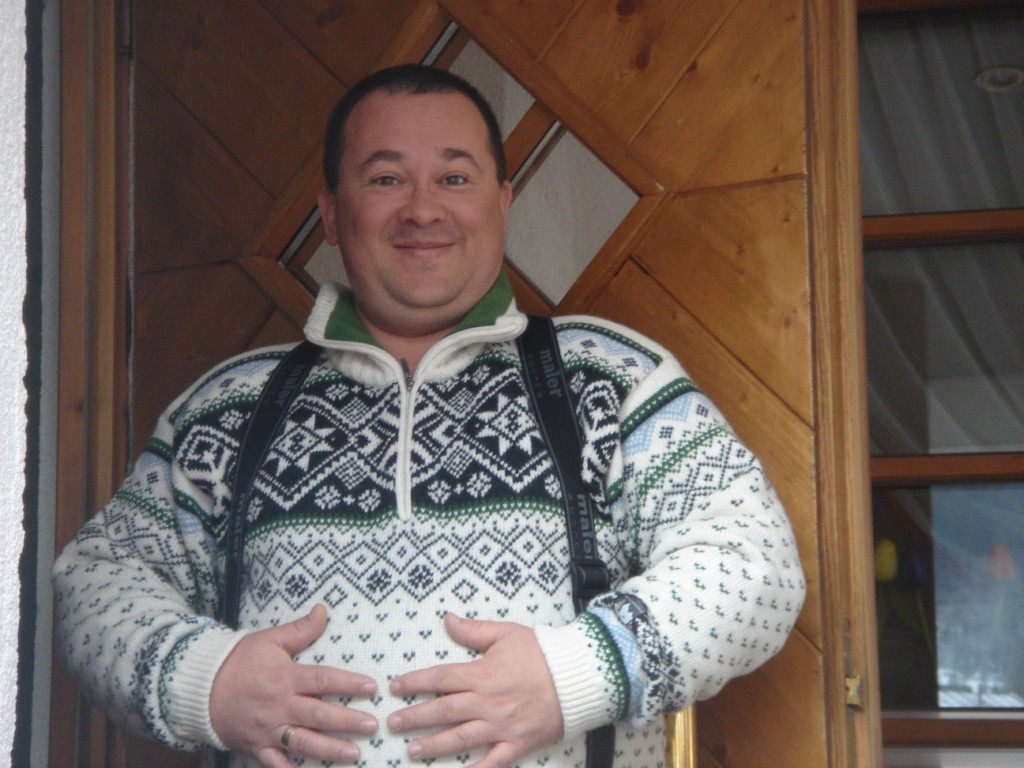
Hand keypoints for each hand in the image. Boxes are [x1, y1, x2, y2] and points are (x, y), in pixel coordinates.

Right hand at [210, 604, 377, 766]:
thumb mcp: (270, 639)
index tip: (371, 687)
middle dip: (347, 722)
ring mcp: (268, 729)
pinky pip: (275, 765)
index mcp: (285, 677)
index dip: (348, 683)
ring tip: (355, 754)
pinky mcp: (257, 746)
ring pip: (303, 742)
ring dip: (330, 750)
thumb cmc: (239, 661)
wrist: (200, 687)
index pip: (323, 680)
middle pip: (318, 715)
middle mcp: (279, 705)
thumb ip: (300, 629)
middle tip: (372, 725)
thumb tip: (323, 609)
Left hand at [388, 614, 562, 766]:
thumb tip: (447, 619)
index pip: (440, 678)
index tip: (395, 687)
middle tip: (392, 724)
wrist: (578, 676)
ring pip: (460, 738)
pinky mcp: (518, 743)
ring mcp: (502, 725)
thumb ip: (473, 630)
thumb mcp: (506, 633)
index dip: (415, 682)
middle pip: (443, 710)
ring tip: (411, 750)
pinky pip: (493, 761)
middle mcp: (487, 702)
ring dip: (433, 745)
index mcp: (482, 674)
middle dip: (415, 717)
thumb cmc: (542, 652)